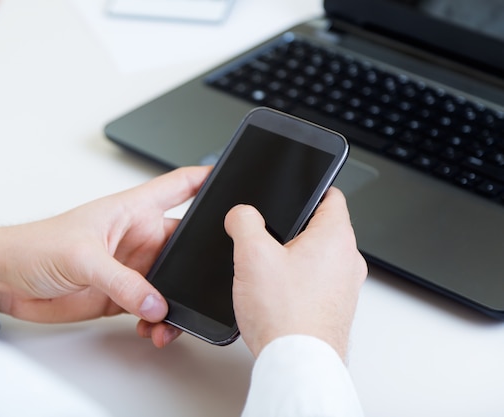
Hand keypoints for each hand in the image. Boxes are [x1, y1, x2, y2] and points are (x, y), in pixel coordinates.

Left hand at [0, 166, 210, 347]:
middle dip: (202, 260)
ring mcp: (133, 267)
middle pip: (186, 244)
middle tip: (214, 277)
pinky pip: (153, 308)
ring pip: (173, 282)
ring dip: (178, 300)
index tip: (235, 181)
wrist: (6, 280)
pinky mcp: (123, 294)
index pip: (180, 186)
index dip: (208, 179)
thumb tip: (157, 301)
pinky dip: (158, 320)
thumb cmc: (36, 245)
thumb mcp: (83, 256)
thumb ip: (123, 281)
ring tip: (172, 318)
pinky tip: (152, 327)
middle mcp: (139, 237)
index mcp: (133, 210)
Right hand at [224, 187, 366, 359]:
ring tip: (268, 271)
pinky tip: (276, 296)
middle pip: (320, 229)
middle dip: (293, 229)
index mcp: (335, 237)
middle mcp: (348, 260)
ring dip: (294, 259)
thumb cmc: (286, 315)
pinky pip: (316, 284)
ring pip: (317, 258)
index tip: (297, 188)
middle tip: (267, 237)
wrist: (297, 363)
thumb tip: (241, 214)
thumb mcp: (252, 255)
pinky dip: (298, 284)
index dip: (311, 187)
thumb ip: (244, 222)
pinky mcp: (335, 309)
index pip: (331, 195)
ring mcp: (344, 287)